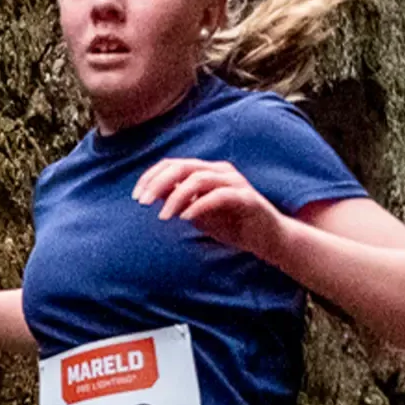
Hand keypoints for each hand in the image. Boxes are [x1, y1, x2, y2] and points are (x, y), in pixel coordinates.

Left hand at [133, 159, 286, 262]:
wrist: (268, 239)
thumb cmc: (233, 226)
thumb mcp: (199, 214)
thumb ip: (180, 203)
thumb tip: (154, 197)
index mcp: (207, 171)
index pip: (173, 164)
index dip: (151, 177)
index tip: (136, 197)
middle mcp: (220, 171)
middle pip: (182, 166)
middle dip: (158, 183)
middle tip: (143, 203)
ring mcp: (234, 182)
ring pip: (198, 179)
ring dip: (176, 197)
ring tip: (164, 216)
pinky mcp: (246, 197)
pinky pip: (218, 196)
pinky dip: (199, 205)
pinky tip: (186, 218)